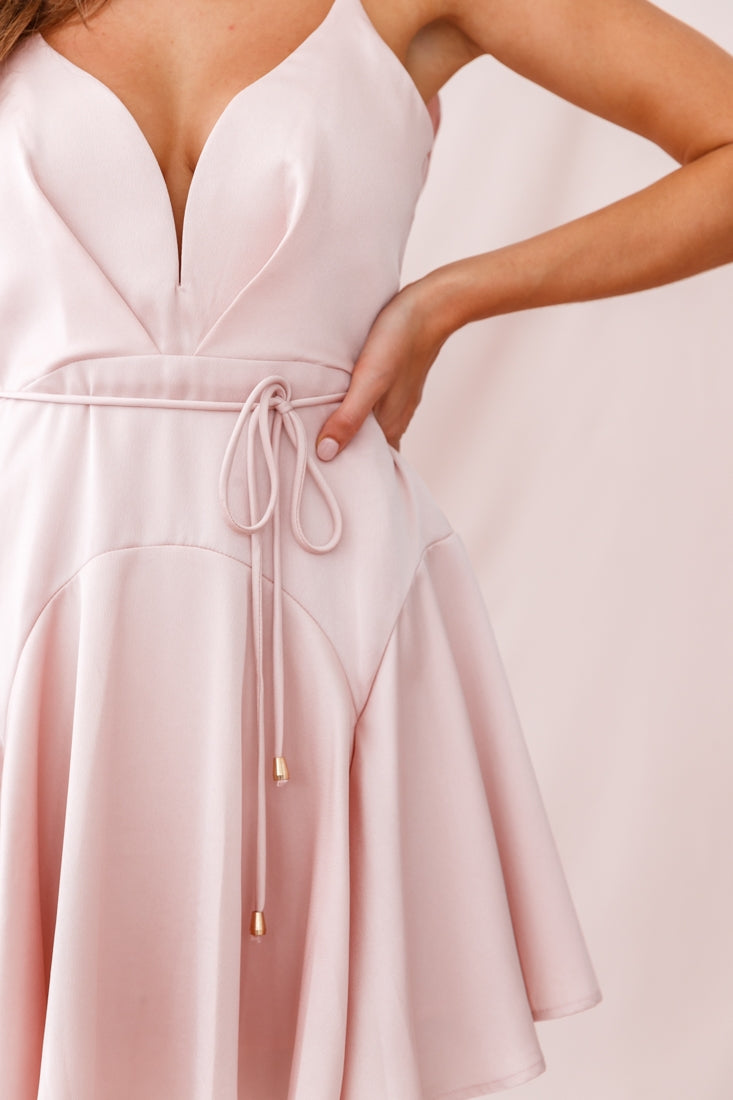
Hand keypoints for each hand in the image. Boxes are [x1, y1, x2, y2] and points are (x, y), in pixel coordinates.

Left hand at [316, 276, 448, 458]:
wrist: (429, 307)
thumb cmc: (399, 341)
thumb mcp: (369, 381)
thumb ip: (349, 417)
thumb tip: (326, 454)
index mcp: (390, 426)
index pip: (368, 465)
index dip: (346, 473)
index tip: (320, 478)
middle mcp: (394, 420)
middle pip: (368, 449)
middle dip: (345, 457)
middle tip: (311, 461)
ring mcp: (395, 402)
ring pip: (370, 429)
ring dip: (349, 434)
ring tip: (318, 437)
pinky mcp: (393, 385)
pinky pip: (372, 409)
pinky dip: (356, 414)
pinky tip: (340, 404)